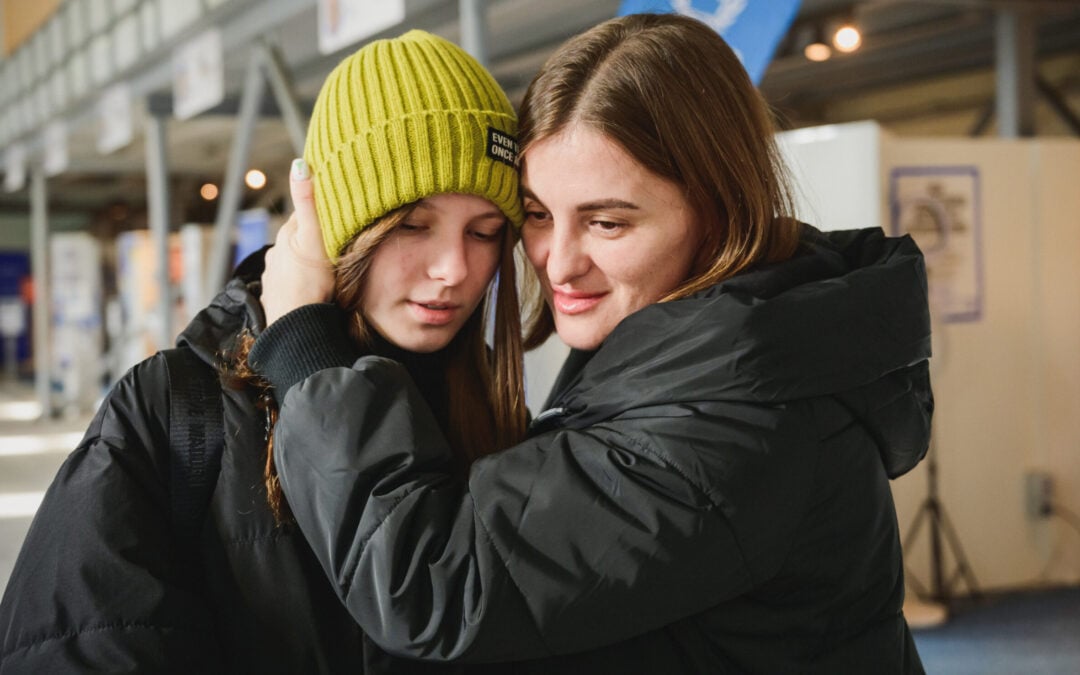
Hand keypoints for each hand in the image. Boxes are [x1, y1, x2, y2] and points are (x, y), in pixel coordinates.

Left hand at [261, 159, 334, 326]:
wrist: (296, 326)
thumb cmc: (310, 282)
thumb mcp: (313, 237)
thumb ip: (307, 202)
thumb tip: (299, 164)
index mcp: (287, 236)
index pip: (306, 216)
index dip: (324, 214)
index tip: (340, 215)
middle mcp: (276, 253)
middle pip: (299, 239)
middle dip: (314, 240)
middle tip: (336, 246)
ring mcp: (274, 276)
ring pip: (294, 262)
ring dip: (307, 263)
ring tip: (326, 270)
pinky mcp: (276, 297)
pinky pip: (291, 284)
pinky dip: (301, 283)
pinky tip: (313, 290)